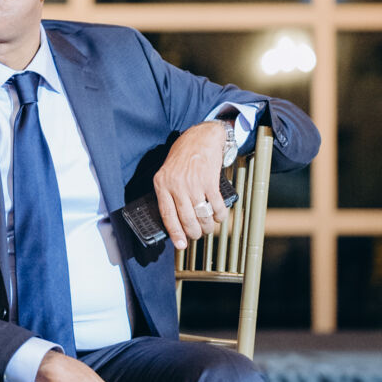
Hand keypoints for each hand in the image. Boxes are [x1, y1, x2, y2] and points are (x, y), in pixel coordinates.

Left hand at [153, 119, 227, 250]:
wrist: (201, 136)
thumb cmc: (184, 155)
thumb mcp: (168, 172)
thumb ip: (168, 192)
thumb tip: (176, 220)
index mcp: (162, 184)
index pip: (167, 215)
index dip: (175, 233)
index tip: (181, 245)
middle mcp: (176, 184)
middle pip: (186, 219)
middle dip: (194, 232)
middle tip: (198, 234)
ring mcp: (193, 183)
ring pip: (202, 215)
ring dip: (208, 226)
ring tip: (209, 227)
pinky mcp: (210, 181)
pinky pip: (216, 206)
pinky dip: (220, 215)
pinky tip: (219, 216)